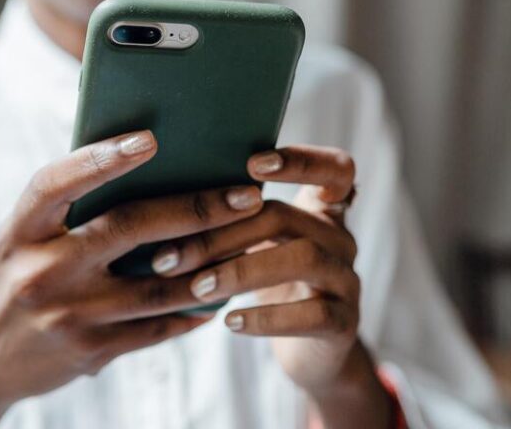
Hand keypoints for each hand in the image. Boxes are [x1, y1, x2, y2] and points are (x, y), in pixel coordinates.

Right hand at [0, 130, 265, 428]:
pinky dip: (191, 312)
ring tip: (250, 242)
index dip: (101, 159)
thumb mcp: (21, 240)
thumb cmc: (10, 281)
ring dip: (211, 265)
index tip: (150, 139)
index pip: (56, 184)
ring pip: (157, 287)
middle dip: (197, 209)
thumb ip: (67, 211)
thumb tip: (143, 170)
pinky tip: (218, 297)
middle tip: (246, 195)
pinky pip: (155, 329)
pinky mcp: (89, 353)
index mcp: (19, 232)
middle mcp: (41, 272)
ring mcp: (67, 316)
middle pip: (129, 229)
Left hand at [150, 145, 391, 427]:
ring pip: (304, 259)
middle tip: (170, 256)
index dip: (301, 160)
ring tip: (198, 288)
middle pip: (286, 216)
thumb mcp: (256, 244)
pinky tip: (230, 321)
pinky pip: (313, 315)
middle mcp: (339, 238)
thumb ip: (232, 217)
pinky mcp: (345, 323)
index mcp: (320, 210)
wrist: (307, 350)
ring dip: (241, 271)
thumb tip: (162, 197)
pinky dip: (267, 318)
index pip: (334, 168)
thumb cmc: (268, 283)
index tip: (253, 163)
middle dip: (222, 233)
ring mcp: (347, 280)